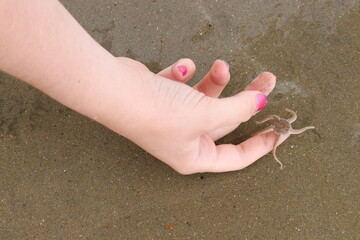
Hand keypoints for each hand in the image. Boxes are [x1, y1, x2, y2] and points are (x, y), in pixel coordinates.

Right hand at [99, 57, 278, 173]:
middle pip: (226, 119)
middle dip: (246, 98)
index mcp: (195, 155)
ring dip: (217, 81)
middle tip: (267, 80)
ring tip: (222, 66)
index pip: (235, 157)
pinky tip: (183, 68)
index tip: (278, 131)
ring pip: (207, 99)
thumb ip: (238, 108)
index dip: (260, 144)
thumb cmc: (156, 113)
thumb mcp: (206, 114)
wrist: (115, 90)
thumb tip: (261, 101)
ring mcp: (173, 118)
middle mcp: (185, 139)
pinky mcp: (163, 97)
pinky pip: (184, 85)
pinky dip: (187, 74)